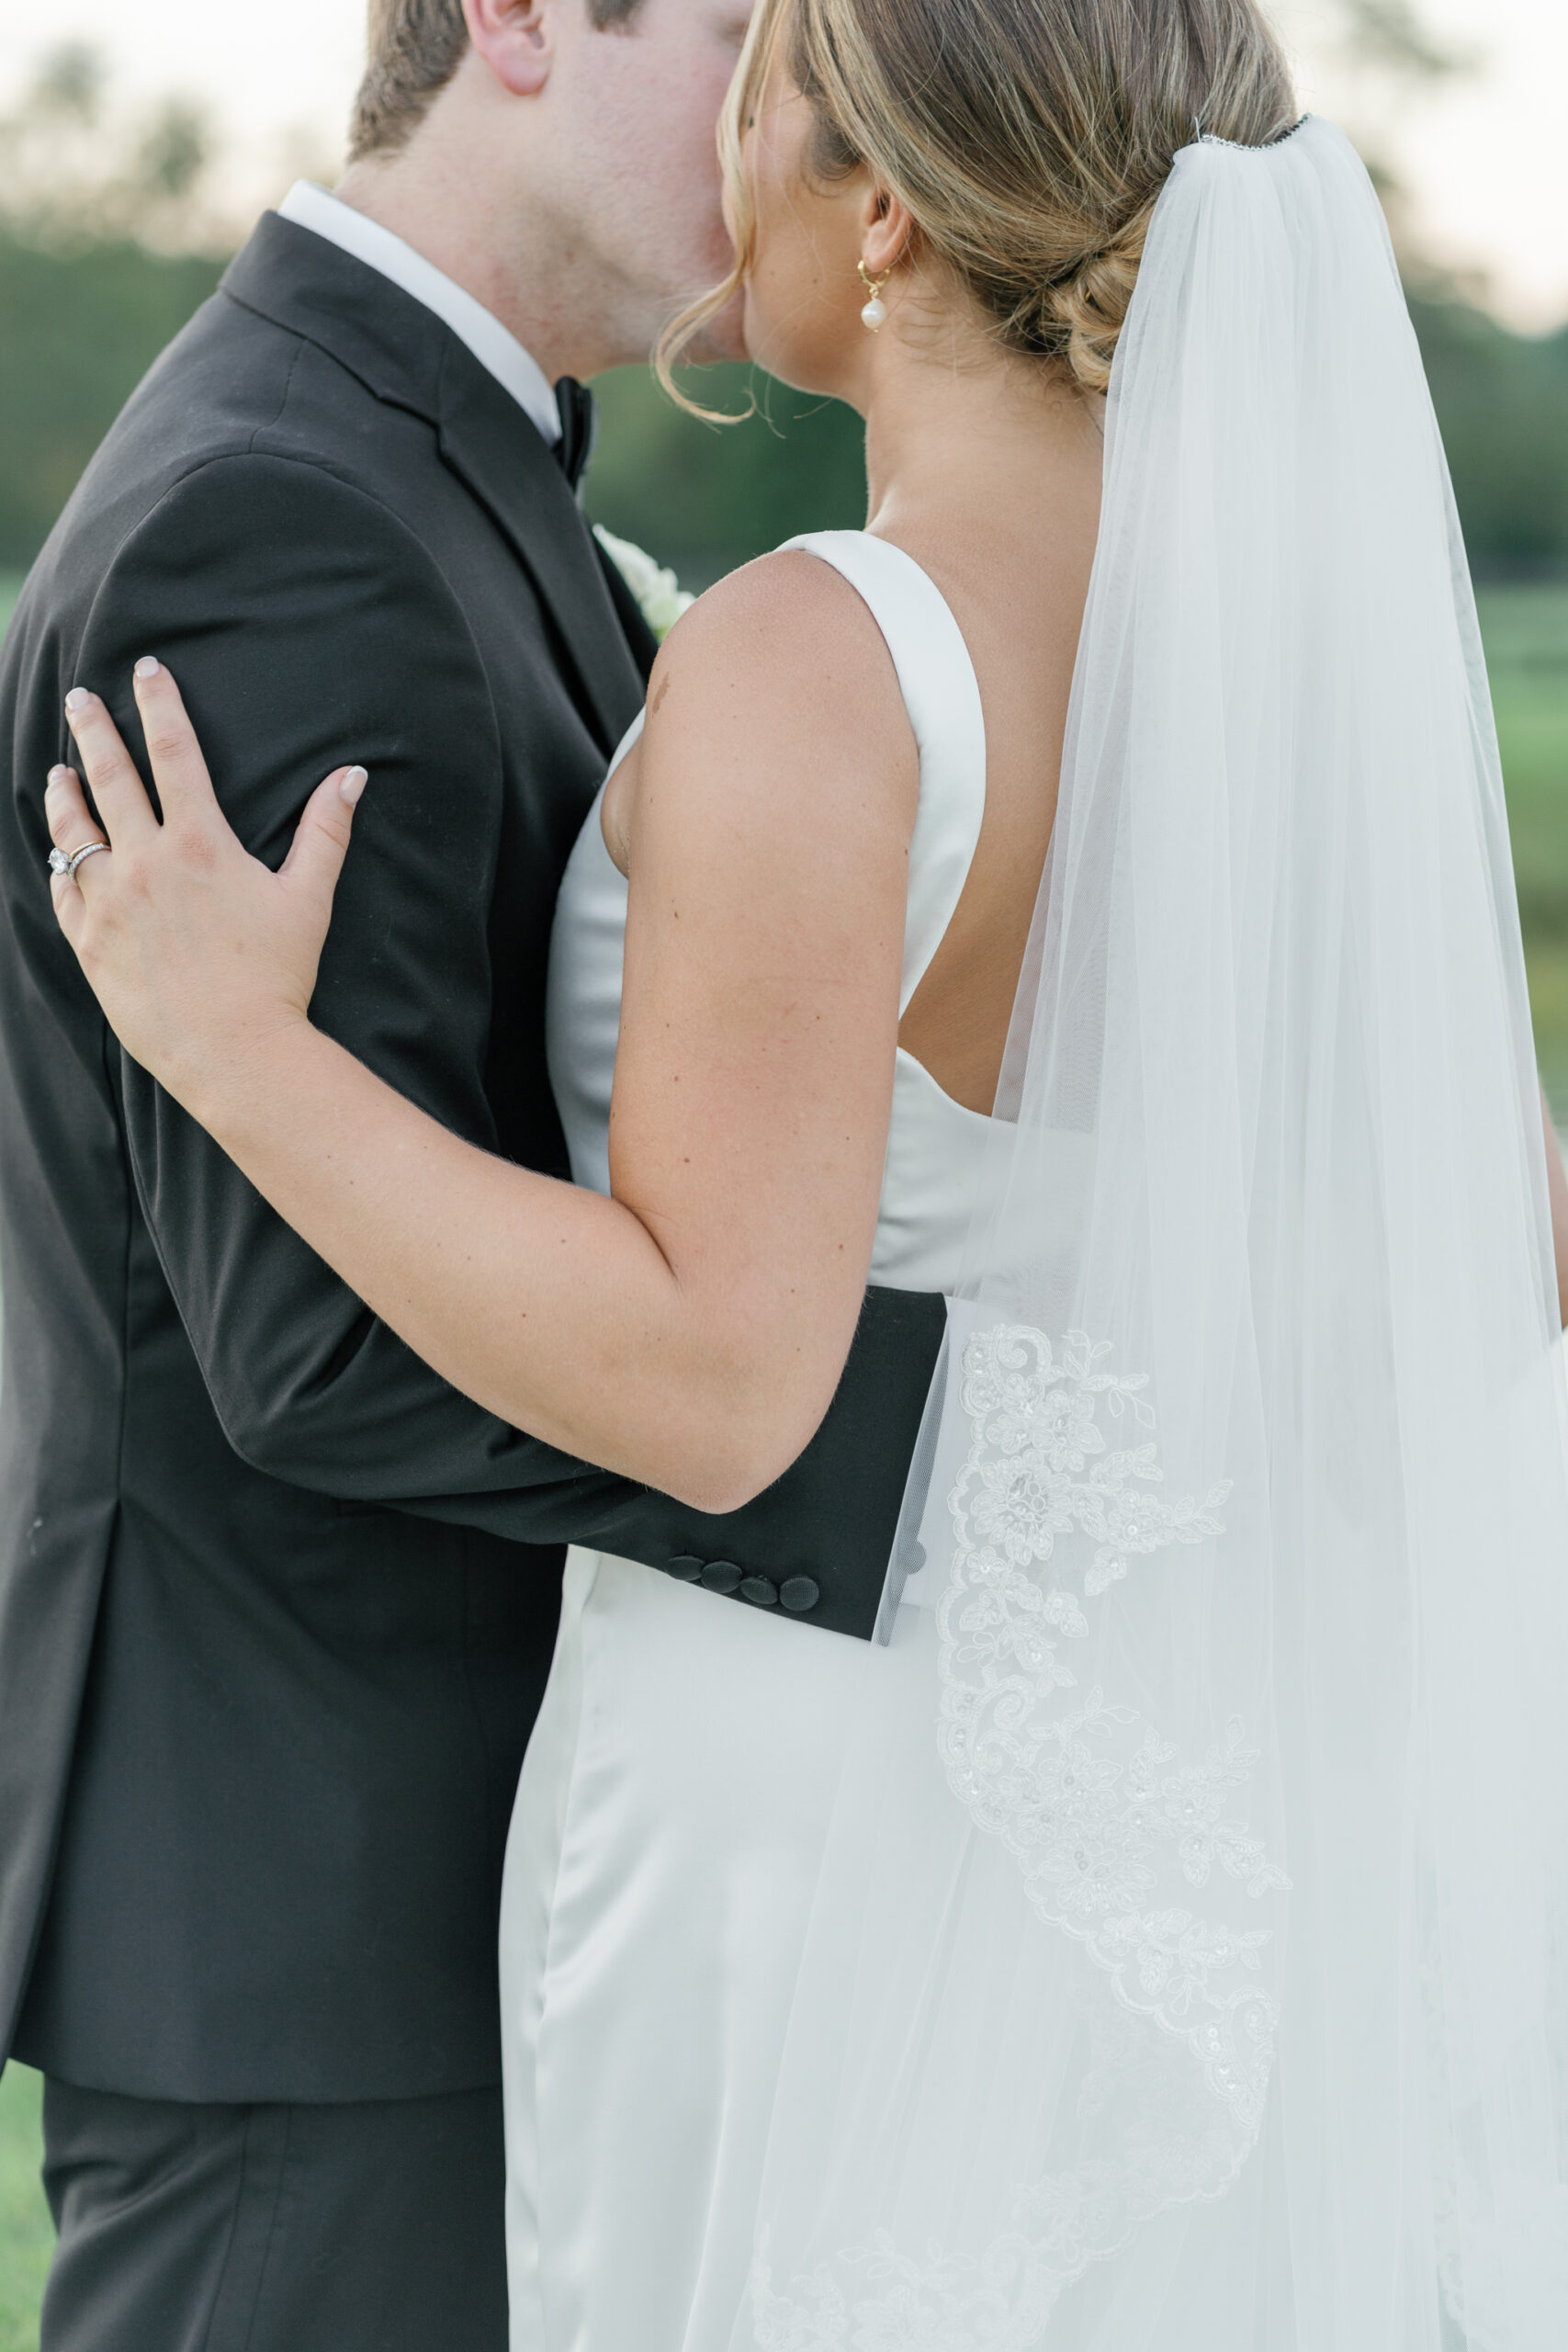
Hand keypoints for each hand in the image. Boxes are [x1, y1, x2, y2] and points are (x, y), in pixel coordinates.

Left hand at [46, 657, 366, 1112]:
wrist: (234, 1052)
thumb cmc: (277, 977)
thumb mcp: (308, 899)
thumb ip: (327, 832)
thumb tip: (353, 776)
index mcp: (200, 843)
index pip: (173, 752)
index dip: (159, 703)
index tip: (146, 669)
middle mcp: (146, 862)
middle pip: (109, 776)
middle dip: (92, 729)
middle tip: (78, 697)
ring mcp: (109, 902)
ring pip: (72, 830)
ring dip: (65, 793)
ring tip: (59, 773)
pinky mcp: (89, 942)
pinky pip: (62, 890)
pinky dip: (60, 865)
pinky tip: (59, 854)